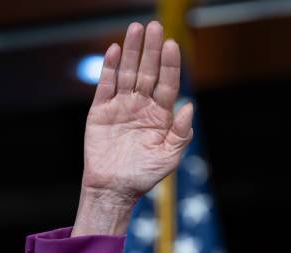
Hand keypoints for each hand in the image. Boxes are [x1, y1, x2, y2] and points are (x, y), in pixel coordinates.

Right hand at [72, 21, 192, 235]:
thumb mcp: (169, 157)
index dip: (170, 65)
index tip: (172, 44)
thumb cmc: (145, 175)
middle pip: (148, 72)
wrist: (115, 189)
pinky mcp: (101, 111)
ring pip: (128, 73)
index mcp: (161, 116)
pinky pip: (106, 85)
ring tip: (135, 29)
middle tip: (154, 26)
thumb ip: (181, 133)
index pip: (168, 84)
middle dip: (151, 50)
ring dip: (132, 51)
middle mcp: (142, 106)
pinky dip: (109, 68)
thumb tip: (190, 107)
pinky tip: (115, 50)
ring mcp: (121, 106)